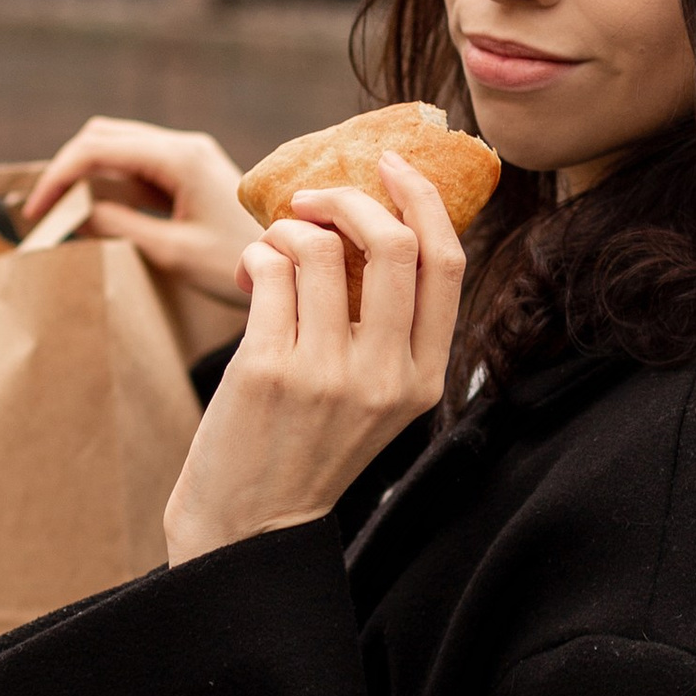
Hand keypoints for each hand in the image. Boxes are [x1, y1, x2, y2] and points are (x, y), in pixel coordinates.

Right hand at [21, 117, 259, 313]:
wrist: (291, 264)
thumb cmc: (237, 263)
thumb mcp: (172, 251)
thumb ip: (120, 227)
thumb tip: (76, 214)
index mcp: (178, 158)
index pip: (97, 149)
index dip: (58, 177)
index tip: (36, 213)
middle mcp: (181, 145)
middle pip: (102, 136)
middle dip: (66, 168)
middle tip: (41, 210)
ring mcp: (186, 154)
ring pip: (116, 144)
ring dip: (84, 171)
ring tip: (61, 210)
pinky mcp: (189, 170)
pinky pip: (136, 162)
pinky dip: (107, 179)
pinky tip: (94, 209)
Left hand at [163, 154, 463, 564]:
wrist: (247, 527)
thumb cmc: (305, 449)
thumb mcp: (372, 397)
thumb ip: (387, 328)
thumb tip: (374, 221)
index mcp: (424, 380)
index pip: (448, 265)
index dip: (423, 201)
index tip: (393, 167)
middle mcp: (385, 377)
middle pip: (395, 244)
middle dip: (351, 197)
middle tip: (316, 195)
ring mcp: (328, 374)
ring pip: (321, 248)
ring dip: (289, 229)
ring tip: (272, 251)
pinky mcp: (269, 370)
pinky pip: (269, 271)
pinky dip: (255, 256)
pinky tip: (249, 277)